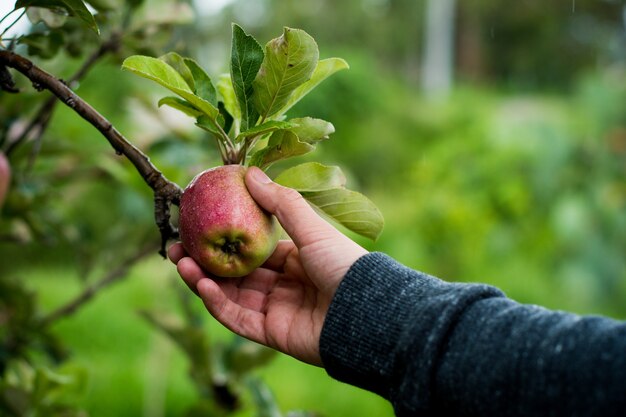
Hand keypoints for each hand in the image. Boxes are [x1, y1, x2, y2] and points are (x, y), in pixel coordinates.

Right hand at [168, 167, 367, 365]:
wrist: (366, 312)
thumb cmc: (343, 264)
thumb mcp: (311, 227)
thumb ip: (281, 203)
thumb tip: (250, 172)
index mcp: (295, 260)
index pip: (253, 249)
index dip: (226, 238)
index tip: (200, 225)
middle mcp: (284, 285)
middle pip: (236, 274)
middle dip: (206, 261)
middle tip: (176, 248)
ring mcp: (277, 311)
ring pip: (232, 296)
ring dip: (204, 280)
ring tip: (181, 262)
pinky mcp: (273, 334)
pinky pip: (239, 318)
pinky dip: (219, 303)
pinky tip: (202, 284)